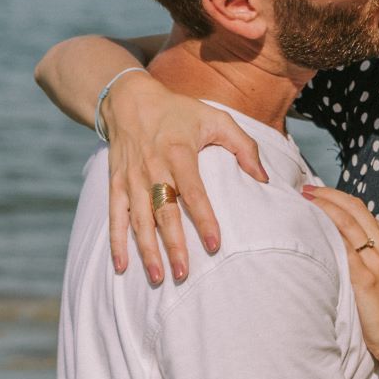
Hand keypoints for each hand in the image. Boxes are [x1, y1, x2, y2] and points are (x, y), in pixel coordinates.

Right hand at [105, 71, 267, 282]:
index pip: (193, 192)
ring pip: (139, 220)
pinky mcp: (115, 183)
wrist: (129, 100)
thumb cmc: (180, 112)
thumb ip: (244, 146)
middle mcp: (153, 168)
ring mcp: (131, 178)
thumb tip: (264, 178)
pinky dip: (116, 242)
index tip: (214, 244)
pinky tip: (121, 267)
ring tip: (158, 278)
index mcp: (179, 153)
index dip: (203, 219)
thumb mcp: (216, 118)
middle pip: (163, 212)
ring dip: (146, 251)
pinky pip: (115, 216)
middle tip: (184, 274)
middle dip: (173, 245)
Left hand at [305, 187, 378, 364]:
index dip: (337, 199)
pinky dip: (326, 231)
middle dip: (327, 194)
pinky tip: (310, 228)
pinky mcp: (367, 278)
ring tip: (302, 200)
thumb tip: (342, 250)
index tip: (317, 194)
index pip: (362, 211)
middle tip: (304, 189)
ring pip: (347, 222)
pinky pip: (344, 247)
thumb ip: (371, 260)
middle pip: (354, 208)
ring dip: (323, 207)